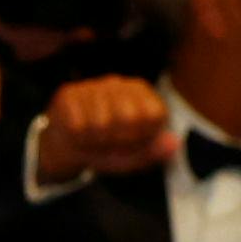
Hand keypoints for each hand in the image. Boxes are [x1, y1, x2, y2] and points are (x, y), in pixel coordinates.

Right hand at [35, 76, 177, 182]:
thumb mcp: (132, 156)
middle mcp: (119, 84)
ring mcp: (93, 87)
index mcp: (142, 94)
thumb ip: (153, 152)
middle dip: (119, 140)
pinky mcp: (69, 95)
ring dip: (96, 142)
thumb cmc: (105, 148)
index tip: (133, 143)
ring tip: (93, 139)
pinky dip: (78, 139)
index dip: (143, 137)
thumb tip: (174, 143)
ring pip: (100, 124)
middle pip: (128, 118)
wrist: (66, 145)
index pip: (153, 115)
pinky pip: (78, 126)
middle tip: (110, 142)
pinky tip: (78, 134)